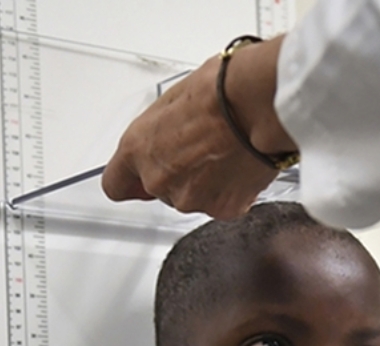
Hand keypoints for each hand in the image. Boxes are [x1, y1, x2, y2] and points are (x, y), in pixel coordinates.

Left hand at [102, 37, 294, 219]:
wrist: (255, 106)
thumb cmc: (218, 93)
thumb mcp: (171, 102)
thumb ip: (159, 134)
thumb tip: (167, 139)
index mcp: (138, 149)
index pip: (115, 185)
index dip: (131, 182)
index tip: (137, 181)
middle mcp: (159, 180)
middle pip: (161, 191)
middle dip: (179, 175)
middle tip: (201, 150)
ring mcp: (191, 199)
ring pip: (193, 199)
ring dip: (206, 184)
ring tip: (225, 154)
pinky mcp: (222, 209)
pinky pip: (222, 205)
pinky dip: (231, 192)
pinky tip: (239, 167)